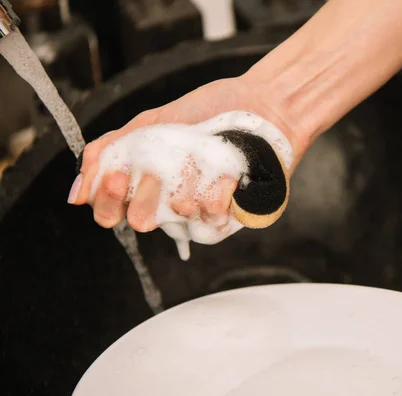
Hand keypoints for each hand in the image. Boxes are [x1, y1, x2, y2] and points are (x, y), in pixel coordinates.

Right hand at [67, 76, 307, 235]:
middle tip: (154, 172)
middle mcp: (172, 202)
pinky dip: (218, 188)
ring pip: (179, 213)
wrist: (261, 105)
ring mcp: (202, 210)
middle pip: (141, 220)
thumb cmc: (209, 111)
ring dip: (186, 179)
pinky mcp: (232, 214)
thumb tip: (76, 194)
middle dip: (144, 195)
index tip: (114, 176)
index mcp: (148, 184)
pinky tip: (226, 172)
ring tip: (202, 157)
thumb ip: (110, 151)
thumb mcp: (151, 124)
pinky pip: (215, 213)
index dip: (108, 200)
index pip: (112, 210)